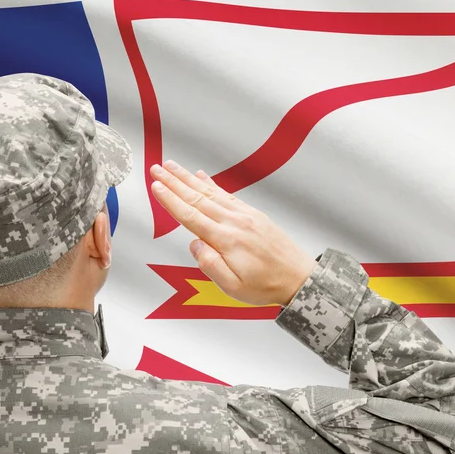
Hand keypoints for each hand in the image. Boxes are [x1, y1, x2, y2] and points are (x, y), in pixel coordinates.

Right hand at [149, 161, 316, 305]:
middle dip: (174, 182)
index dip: (171, 200)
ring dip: (188, 179)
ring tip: (172, 166)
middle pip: (197, 198)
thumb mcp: (233, 287)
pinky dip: (212, 184)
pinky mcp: (253, 214)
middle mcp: (234, 222)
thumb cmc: (265, 286)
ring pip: (210, 193)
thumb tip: (194, 244)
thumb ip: (209, 265)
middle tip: (157, 168)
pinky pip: (227, 195)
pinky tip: (201, 176)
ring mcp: (245, 216)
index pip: (191, 216)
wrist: (298, 278)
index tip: (156, 186)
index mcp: (226, 240)